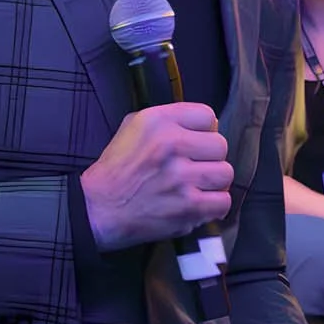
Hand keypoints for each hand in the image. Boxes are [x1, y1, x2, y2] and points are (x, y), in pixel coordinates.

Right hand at [81, 102, 231, 251]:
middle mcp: (171, 144)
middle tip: (195, 168)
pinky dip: (214, 206)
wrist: (98, 209)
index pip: (207, 115)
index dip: (203, 131)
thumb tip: (208, 125)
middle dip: (210, 158)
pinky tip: (201, 205)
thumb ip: (168, 120)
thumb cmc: (116, 169)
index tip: (195, 143)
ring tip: (198, 187)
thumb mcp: (132, 127)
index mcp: (157, 120)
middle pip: (220, 145)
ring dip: (213, 183)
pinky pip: (223, 201)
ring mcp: (181, 177)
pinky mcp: (188, 206)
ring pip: (225, 173)